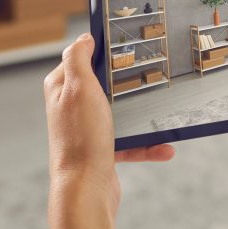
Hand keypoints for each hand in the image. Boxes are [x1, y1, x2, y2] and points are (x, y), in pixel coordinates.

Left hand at [43, 32, 174, 228]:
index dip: (102, 49)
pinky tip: (166, 148)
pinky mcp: (103, 150)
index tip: (127, 41)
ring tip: (163, 112)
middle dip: (128, 82)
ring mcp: (88, 130)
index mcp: (62, 88)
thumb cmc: (81, 138)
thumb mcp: (79, 87)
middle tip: (150, 71)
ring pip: (122, 113)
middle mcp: (72, 108)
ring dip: (143, 116)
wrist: (86, 190)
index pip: (80, 57)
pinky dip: (148, 145)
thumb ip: (78, 58)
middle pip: (105, 84)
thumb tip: (84, 38)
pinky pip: (131, 142)